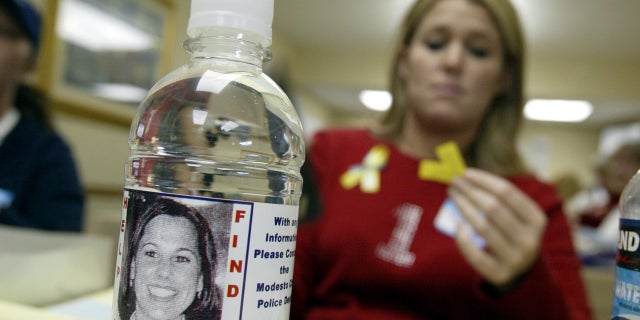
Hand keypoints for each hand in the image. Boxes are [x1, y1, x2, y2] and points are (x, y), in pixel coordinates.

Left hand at [448, 168, 547, 287]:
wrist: (521, 271)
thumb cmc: (512, 233)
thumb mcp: (517, 216)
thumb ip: (499, 199)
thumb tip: (467, 178)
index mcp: (537, 219)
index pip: (507, 192)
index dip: (484, 180)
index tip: (465, 172)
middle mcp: (530, 239)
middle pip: (493, 208)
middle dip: (470, 191)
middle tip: (454, 182)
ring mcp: (516, 259)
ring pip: (483, 228)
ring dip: (463, 208)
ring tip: (452, 196)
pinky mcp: (500, 274)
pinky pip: (476, 255)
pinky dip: (463, 239)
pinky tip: (457, 224)